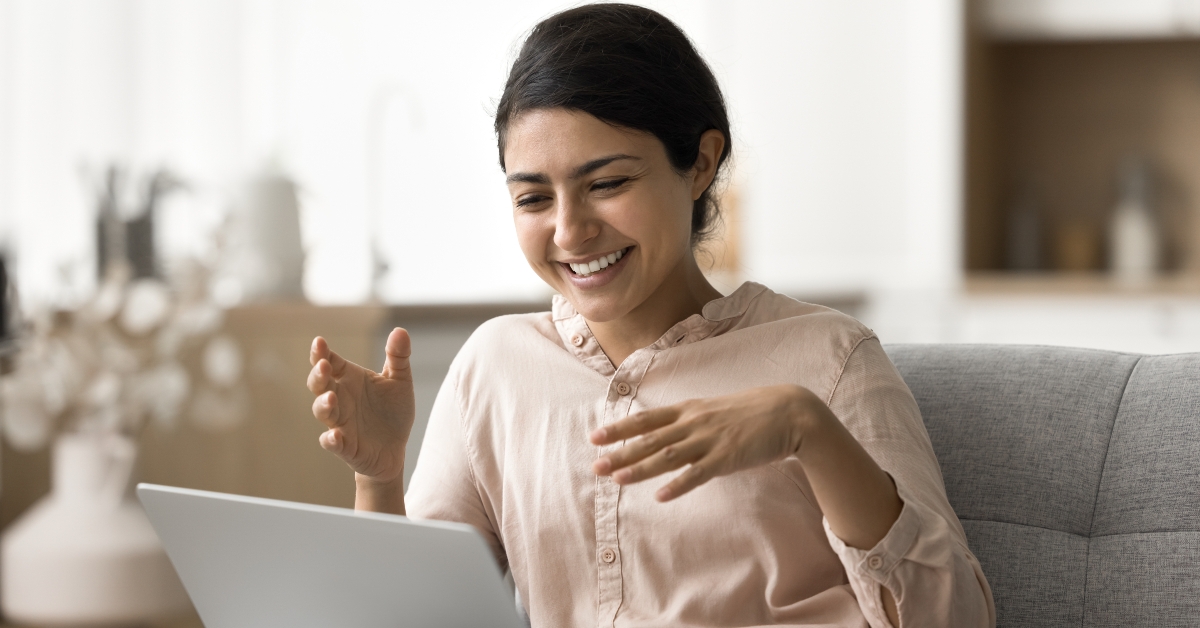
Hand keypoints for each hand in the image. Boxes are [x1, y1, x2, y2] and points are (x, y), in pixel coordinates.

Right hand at [307, 328, 415, 483]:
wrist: (396, 448)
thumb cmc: (392, 411)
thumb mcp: (400, 381)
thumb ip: (398, 356)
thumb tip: (400, 330)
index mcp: (350, 379)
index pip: (330, 362)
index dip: (321, 352)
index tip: (319, 342)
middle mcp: (340, 398)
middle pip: (319, 384)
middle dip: (318, 375)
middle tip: (323, 365)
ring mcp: (340, 422)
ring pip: (322, 411)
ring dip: (323, 404)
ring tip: (330, 398)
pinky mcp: (345, 446)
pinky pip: (332, 443)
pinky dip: (331, 440)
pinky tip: (335, 436)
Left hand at [590, 384, 828, 500]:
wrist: (789, 412)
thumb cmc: (751, 413)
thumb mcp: (714, 411)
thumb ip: (690, 421)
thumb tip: (668, 433)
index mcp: (689, 410)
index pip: (647, 419)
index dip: (620, 428)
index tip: (595, 437)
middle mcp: (694, 423)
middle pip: (650, 439)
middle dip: (621, 453)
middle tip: (595, 466)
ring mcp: (710, 440)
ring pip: (668, 456)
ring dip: (641, 468)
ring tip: (618, 479)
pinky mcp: (727, 457)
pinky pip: (698, 474)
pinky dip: (678, 485)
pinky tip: (660, 496)